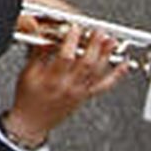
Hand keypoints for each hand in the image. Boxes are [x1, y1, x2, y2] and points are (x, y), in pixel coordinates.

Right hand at [4, 21, 127, 144]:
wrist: (31, 122)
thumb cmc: (27, 98)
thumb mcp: (27, 73)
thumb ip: (38, 54)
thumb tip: (48, 37)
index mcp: (51, 80)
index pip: (65, 57)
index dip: (72, 41)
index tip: (75, 28)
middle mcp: (68, 87)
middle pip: (86, 63)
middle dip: (94, 45)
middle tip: (98, 31)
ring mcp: (79, 92)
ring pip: (97, 72)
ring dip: (106, 55)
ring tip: (111, 41)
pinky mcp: (86, 96)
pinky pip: (104, 86)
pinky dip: (117, 75)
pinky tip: (123, 65)